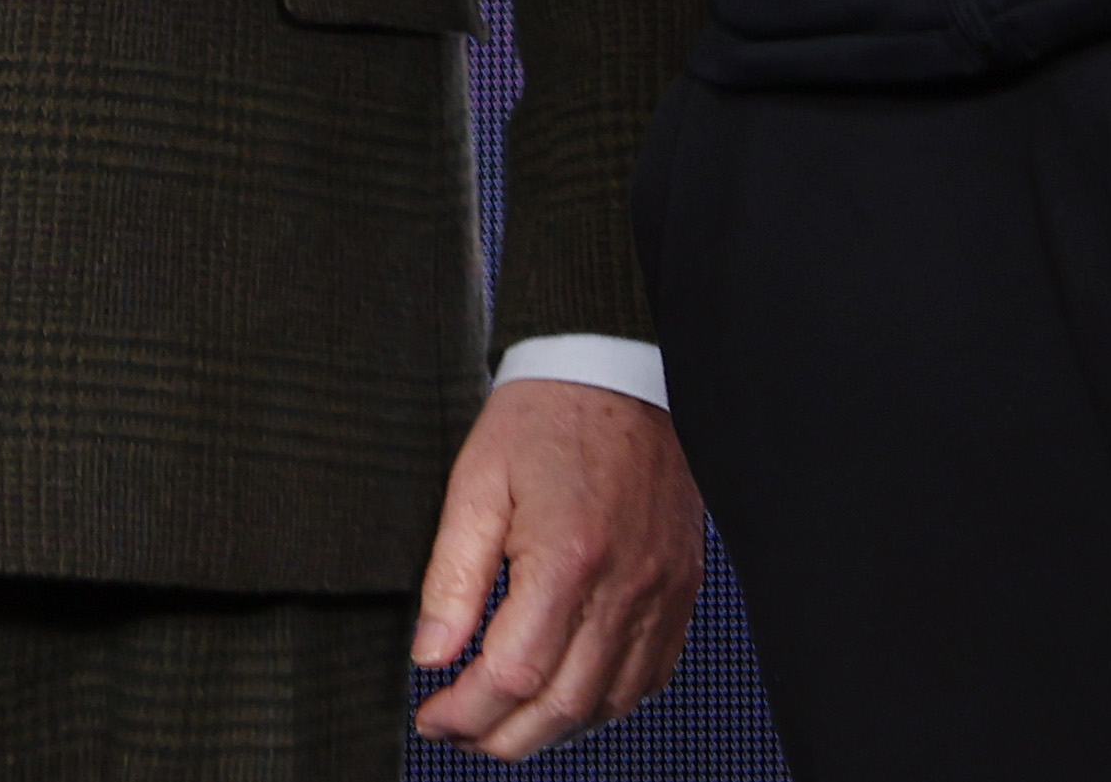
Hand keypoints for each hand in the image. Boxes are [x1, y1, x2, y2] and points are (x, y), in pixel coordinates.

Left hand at [410, 377, 702, 758]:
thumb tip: (431, 657)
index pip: (513, 675)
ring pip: (605, 706)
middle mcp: (624, 587)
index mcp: (567, 557)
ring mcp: (661, 596)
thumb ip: (452, 579)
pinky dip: (600, 706)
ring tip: (498, 724)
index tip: (431, 715)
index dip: (465, 712)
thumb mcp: (475, 483)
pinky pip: (645, 680)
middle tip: (455, 732)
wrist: (617, 372)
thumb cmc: (543, 419)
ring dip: (547, 732)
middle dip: (498, 738)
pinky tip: (561, 698)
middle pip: (561, 708)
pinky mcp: (679, 594)